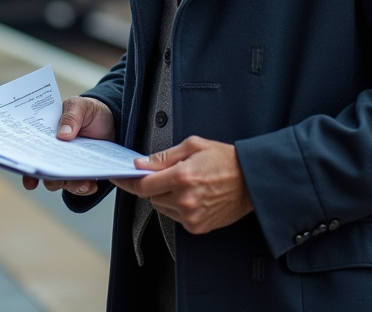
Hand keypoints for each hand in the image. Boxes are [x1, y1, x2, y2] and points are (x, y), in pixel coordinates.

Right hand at [22, 96, 115, 196]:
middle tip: (56, 179)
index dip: (26, 165)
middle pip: (44, 171)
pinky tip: (92, 185)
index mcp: (46, 136)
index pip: (30, 151)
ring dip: (69, 185)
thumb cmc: (90, 112)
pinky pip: (78, 187)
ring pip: (60, 183)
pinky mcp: (82, 174)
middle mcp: (53, 154)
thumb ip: (72, 115)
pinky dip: (84, 188)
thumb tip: (63, 135)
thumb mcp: (81, 106)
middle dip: (49, 178)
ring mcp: (67, 165)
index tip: (29, 176)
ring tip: (83, 183)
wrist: (112, 122)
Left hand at [111, 136, 253, 234]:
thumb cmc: (226, 160)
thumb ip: (164, 156)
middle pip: (151, 197)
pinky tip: (194, 197)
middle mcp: (185, 199)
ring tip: (187, 185)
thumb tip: (142, 164)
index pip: (143, 186)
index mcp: (182, 177)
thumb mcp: (194, 145)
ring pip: (162, 208)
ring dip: (166, 197)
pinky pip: (176, 218)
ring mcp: (191, 216)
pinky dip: (178, 208)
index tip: (119, 179)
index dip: (128, 183)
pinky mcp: (197, 227)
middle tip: (171, 175)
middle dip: (155, 186)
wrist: (252, 180)